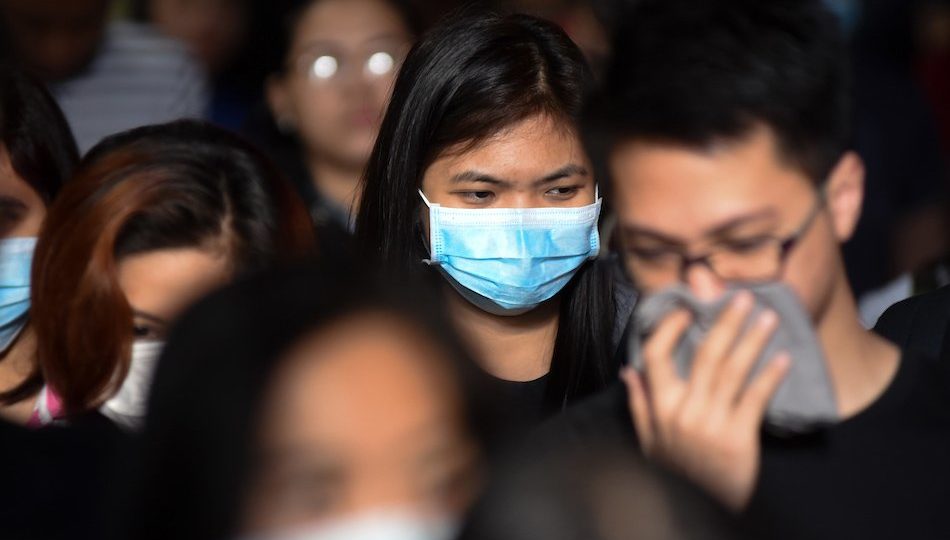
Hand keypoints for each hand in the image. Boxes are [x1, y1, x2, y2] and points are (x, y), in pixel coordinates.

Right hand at [621, 290, 789, 510]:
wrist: (698, 515)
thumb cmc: (675, 476)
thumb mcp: (648, 443)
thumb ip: (639, 405)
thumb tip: (629, 370)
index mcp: (660, 407)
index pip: (656, 356)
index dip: (671, 328)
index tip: (687, 309)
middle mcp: (684, 410)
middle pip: (705, 356)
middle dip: (725, 323)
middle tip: (743, 298)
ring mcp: (712, 423)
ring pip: (733, 371)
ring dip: (752, 341)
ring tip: (768, 318)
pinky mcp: (739, 438)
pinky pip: (756, 399)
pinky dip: (770, 377)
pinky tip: (783, 358)